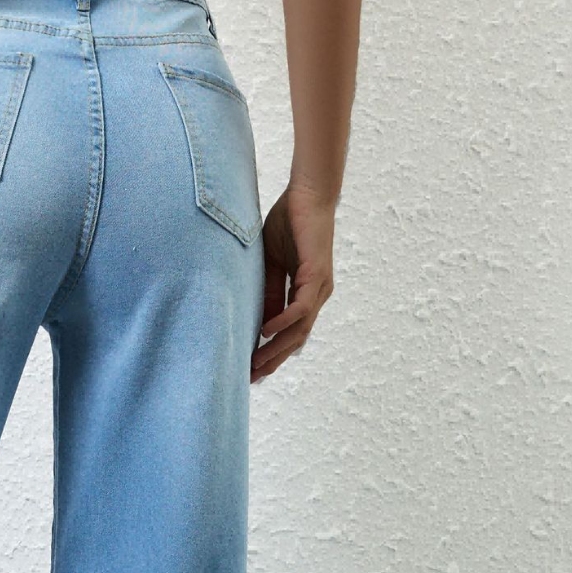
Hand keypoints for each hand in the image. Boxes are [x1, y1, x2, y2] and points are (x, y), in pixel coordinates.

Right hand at [252, 184, 335, 384]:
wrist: (308, 193)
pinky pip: (300, 308)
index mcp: (306, 293)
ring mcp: (319, 287)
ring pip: (299, 329)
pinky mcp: (317, 275)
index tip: (253, 369)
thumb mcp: (272, 264)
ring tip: (256, 363)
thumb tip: (260, 323)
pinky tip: (266, 332)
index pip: (291, 332)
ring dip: (277, 349)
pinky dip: (284, 322)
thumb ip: (269, 292)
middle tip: (252, 378)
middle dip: (273, 360)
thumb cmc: (289, 223)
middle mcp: (316, 295)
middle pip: (296, 339)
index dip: (273, 352)